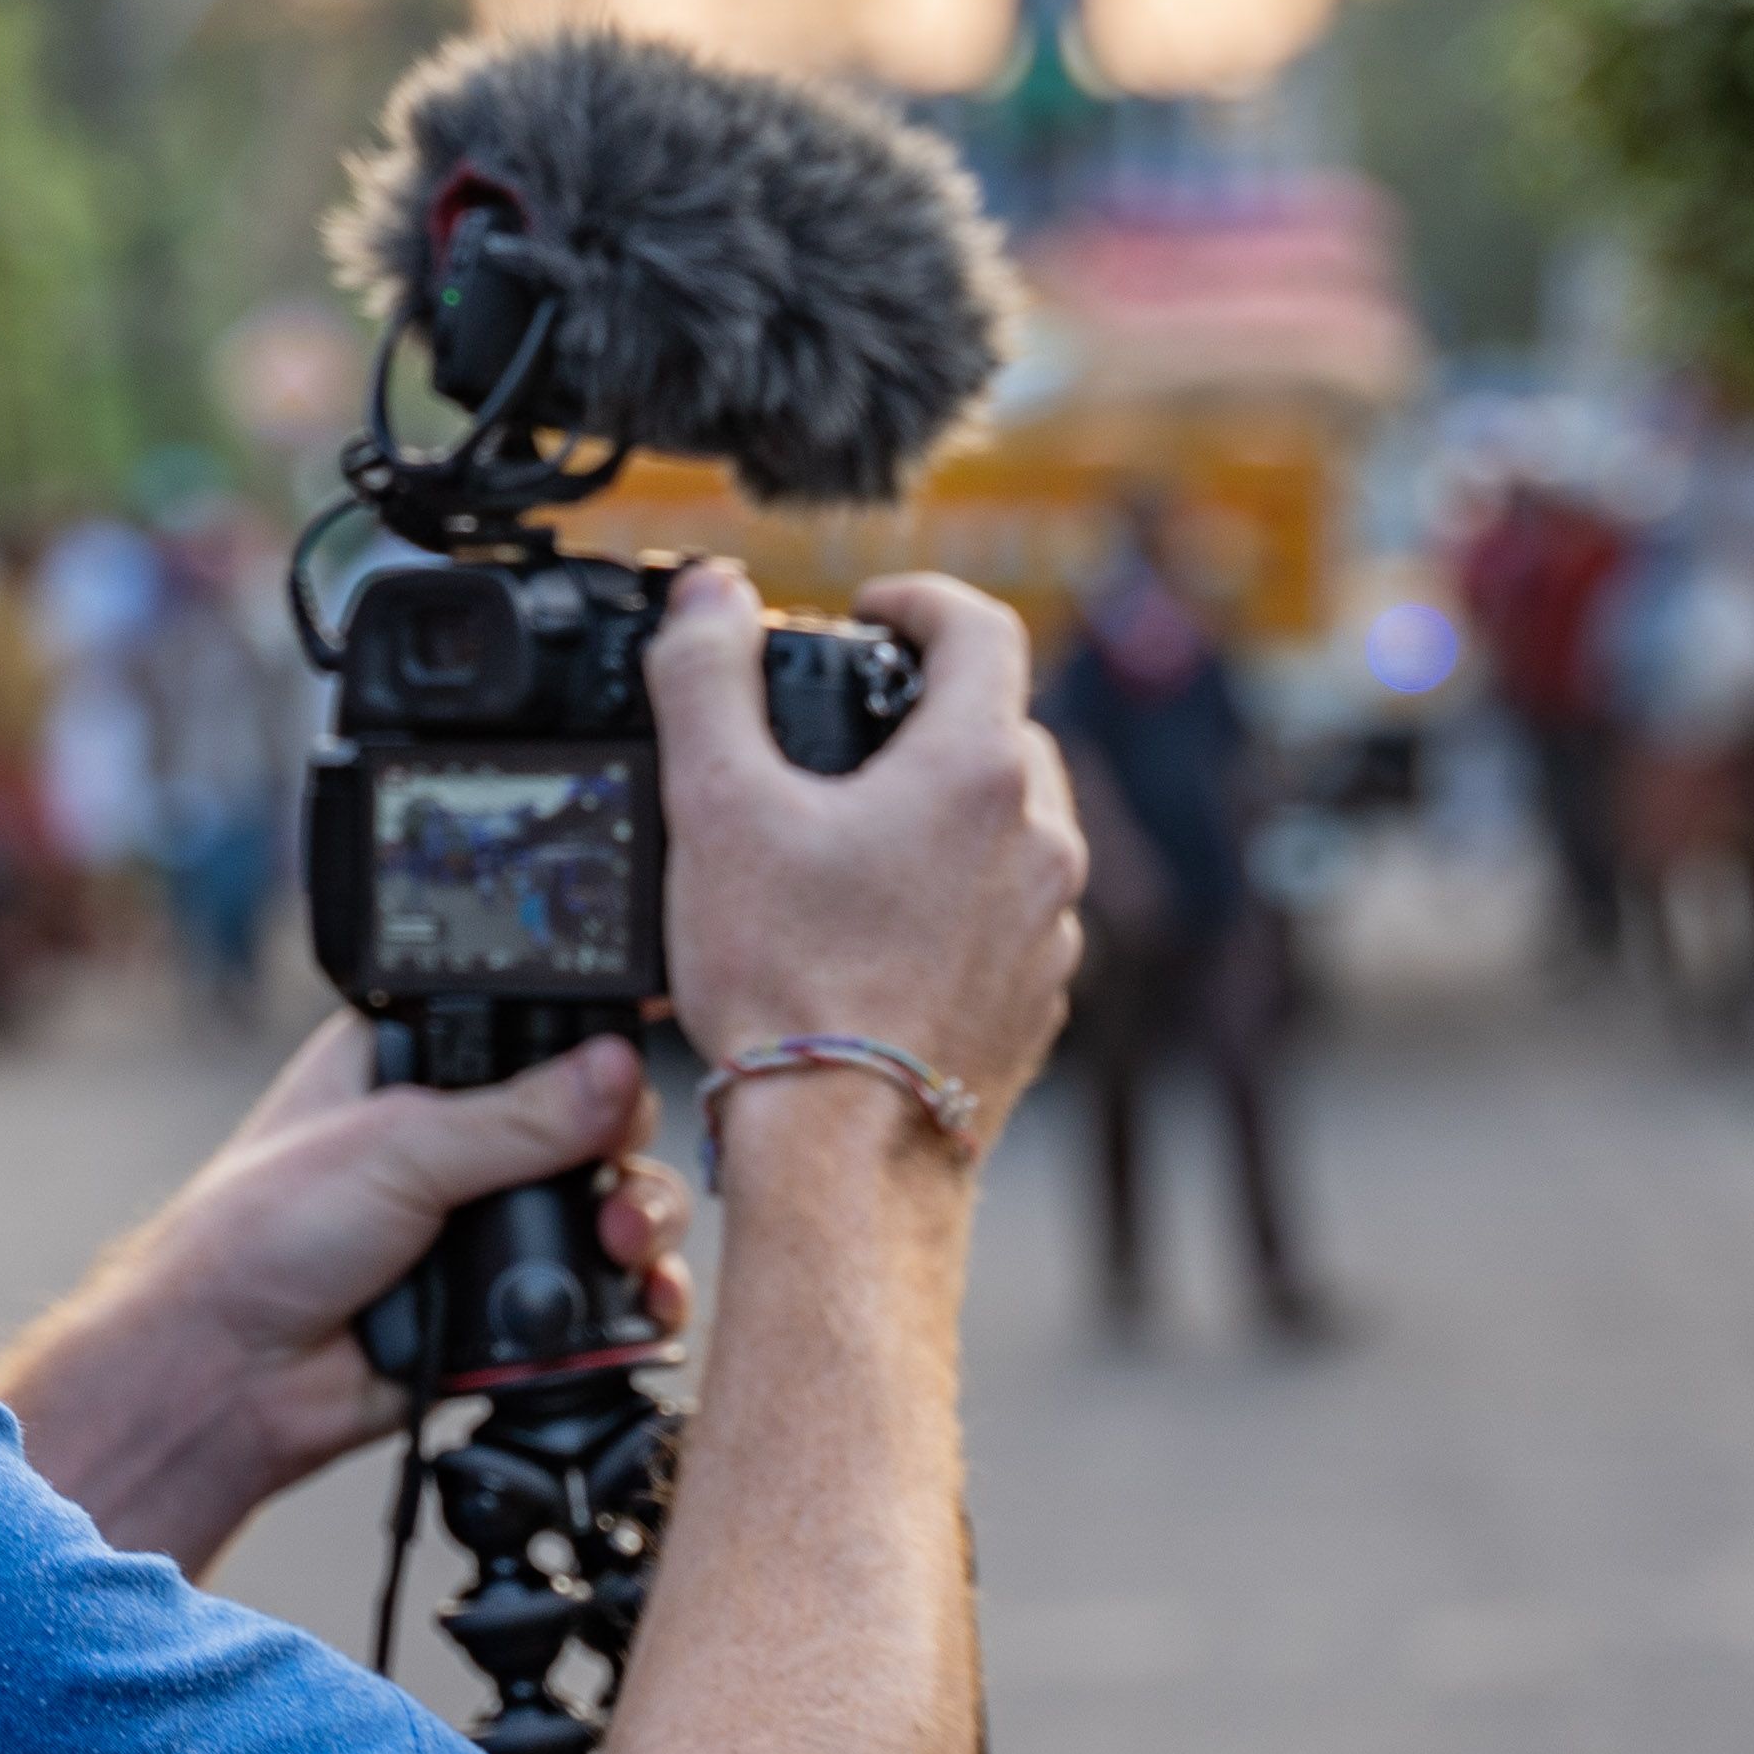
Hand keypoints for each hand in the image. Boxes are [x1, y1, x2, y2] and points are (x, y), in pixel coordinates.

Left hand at [0, 1021, 687, 1571]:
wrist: (226, 1378)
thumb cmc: (259, 1237)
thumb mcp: (396, 1147)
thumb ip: (518, 1114)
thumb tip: (619, 1070)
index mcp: (414, 1062)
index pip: (533, 1027)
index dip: (594, 1038)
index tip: (646, 1044)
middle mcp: (457, 1138)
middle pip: (593, 1120)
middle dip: (626, 1147)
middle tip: (615, 1174)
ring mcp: (486, 1225)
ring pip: (610, 1206)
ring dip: (639, 1223)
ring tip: (622, 1247)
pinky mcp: (507, 1308)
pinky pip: (599, 1296)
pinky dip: (633, 1299)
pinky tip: (643, 1304)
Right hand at [645, 563, 1086, 1148]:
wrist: (844, 1157)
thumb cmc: (787, 987)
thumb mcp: (716, 809)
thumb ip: (705, 679)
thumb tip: (710, 596)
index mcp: (976, 773)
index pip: (980, 628)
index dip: (920, 601)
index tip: (873, 613)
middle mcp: (1039, 844)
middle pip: (1001, 729)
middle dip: (932, 712)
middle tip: (853, 733)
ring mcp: (1048, 930)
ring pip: (1015, 829)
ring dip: (951, 812)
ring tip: (859, 839)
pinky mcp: (1036, 1002)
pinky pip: (1012, 917)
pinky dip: (961, 899)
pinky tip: (884, 935)